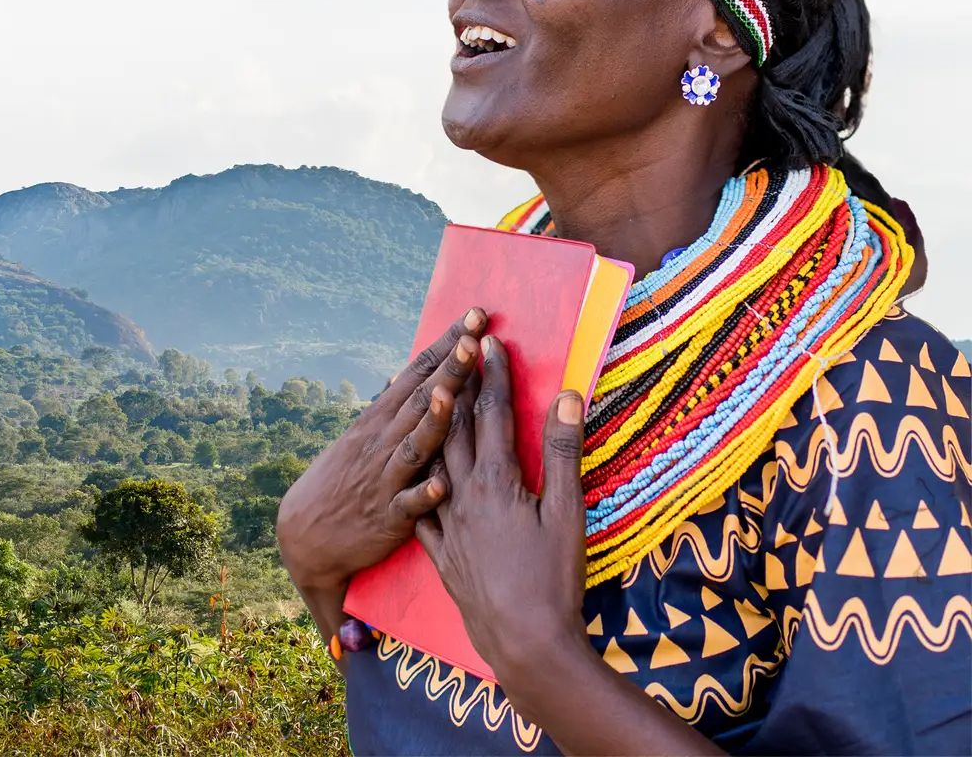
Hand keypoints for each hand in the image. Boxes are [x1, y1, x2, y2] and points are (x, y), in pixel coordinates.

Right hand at [276, 309, 485, 596]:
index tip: (475, 315)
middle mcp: (383, 442)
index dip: (446, 343)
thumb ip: (388, 410)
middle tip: (474, 336)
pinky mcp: (389, 517)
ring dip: (435, 420)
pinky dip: (423, 493)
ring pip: (415, 444)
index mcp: (381, 420)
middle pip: (422, 400)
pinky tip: (440, 485)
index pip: (418, 373)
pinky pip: (408, 505)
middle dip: (450, 368)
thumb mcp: (360, 438)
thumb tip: (400, 375)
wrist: (308, 534)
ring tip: (454, 393)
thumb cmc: (342, 481)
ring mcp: (386, 478)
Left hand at [416, 338, 724, 754]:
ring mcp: (448, 524)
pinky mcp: (441, 553)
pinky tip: (413, 475)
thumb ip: (564, 453)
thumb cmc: (554, 579)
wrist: (523, 640)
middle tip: (456, 352)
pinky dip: (417, 483)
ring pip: (432, 463)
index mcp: (496, 482)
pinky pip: (420, 507)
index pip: (493, 416)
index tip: (490, 342)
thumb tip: (566, 397)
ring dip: (433, 427)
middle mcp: (463, 496)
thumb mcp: (568, 513)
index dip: (492, 377)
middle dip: (458, 387)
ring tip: (427, 399)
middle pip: (457, 431)